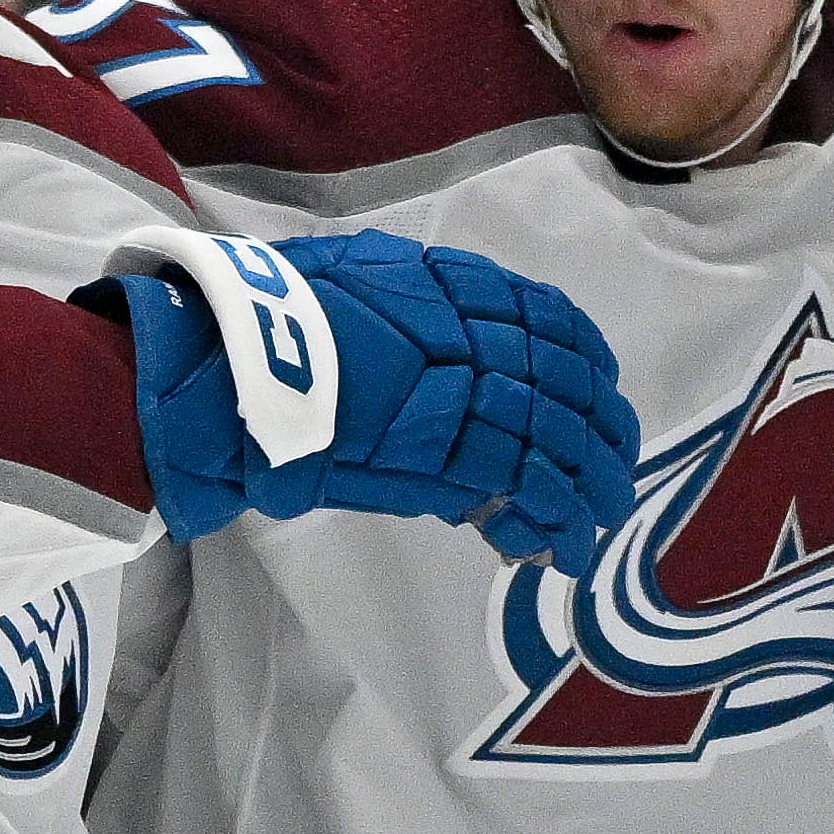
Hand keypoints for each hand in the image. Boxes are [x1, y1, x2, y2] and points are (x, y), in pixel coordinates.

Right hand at [126, 232, 638, 566]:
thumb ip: (402, 327)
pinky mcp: (454, 448)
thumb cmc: (254, 337)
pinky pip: (529, 485)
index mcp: (442, 284)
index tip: (598, 392)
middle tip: (612, 474)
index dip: (582, 359)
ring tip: (595, 528)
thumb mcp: (343, 298)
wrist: (221, 371)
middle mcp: (466, 326)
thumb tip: (431, 375)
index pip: (544, 316)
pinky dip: (556, 520)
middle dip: (599, 432)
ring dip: (589, 487)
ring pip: (559, 436)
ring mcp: (463, 383)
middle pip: (566, 378)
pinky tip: (562, 549)